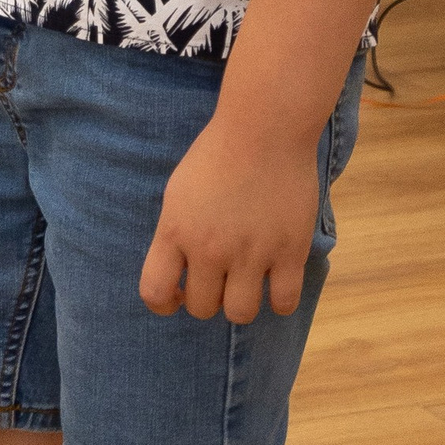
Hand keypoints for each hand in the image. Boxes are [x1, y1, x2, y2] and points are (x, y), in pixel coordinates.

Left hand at [138, 106, 321, 326]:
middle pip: (201, 308)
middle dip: (207, 299)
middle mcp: (209, 249)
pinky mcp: (290, 252)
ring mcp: (251, 253)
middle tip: (219, 281)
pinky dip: (280, 301)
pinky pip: (284, 303)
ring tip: (246, 283)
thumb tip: (178, 272)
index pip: (154, 293)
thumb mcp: (177, 193)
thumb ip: (174, 233)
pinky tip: (276, 283)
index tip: (177, 294)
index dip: (163, 304)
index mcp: (175, 232)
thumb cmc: (217, 154)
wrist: (264, 130)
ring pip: (239, 314)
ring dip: (240, 303)